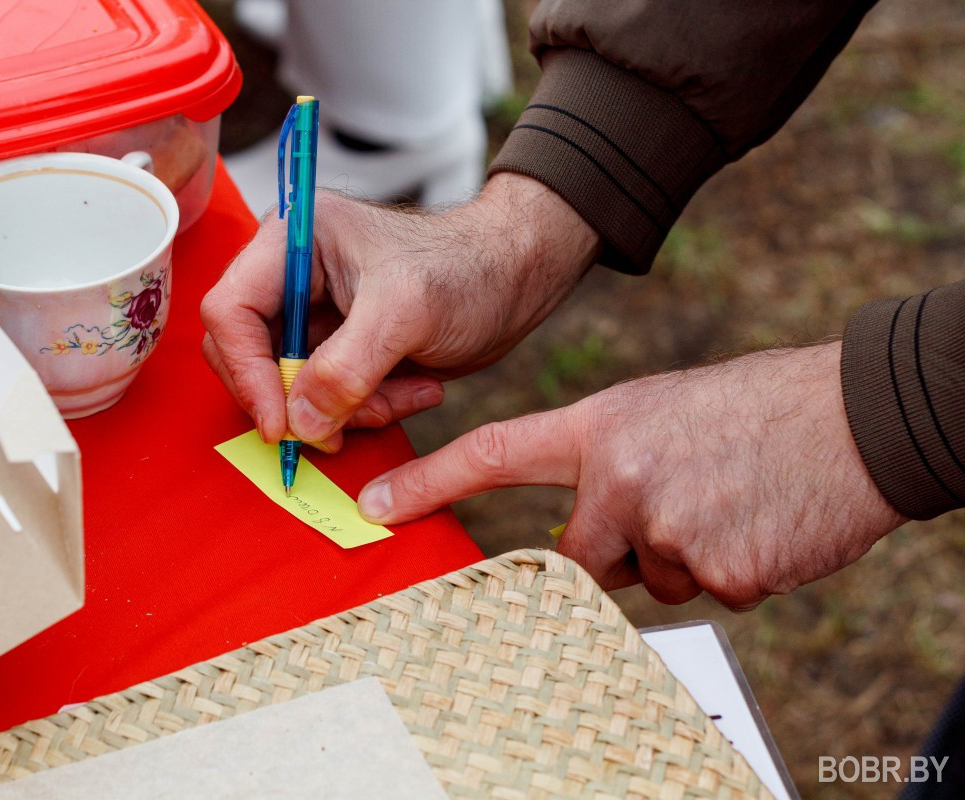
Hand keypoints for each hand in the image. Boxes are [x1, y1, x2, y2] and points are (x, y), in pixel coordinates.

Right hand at [200, 173, 598, 449]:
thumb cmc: (468, 270)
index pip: (230, 311)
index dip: (246, 372)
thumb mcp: (407, 312)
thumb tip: (299, 424)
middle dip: (298, 401)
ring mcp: (314, 318)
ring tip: (407, 395)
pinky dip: (367, 412)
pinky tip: (417, 390)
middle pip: (248, 357)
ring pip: (288, 390)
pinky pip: (326, 402)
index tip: (281, 425)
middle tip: (342, 428)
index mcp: (293, 243)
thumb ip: (347, 368)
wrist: (517, 278)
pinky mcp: (339, 351)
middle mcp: (291, 278)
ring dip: (345, 412)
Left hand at [356, 342, 906, 607]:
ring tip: (733, 500)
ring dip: (687, 556)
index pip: (494, 454)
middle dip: (621, 551)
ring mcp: (665, 525)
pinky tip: (762, 522)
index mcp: (600, 427)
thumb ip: (607, 468)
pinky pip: (706, 593)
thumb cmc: (753, 412)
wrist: (851, 417)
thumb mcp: (660, 414)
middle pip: (580, 556)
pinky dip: (735, 570)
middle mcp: (618, 476)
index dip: (428, 479)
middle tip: (683, 503)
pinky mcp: (717, 571)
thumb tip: (577, 544)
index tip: (373, 501)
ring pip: (651, 579)